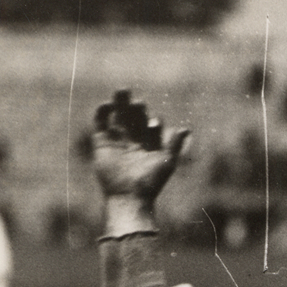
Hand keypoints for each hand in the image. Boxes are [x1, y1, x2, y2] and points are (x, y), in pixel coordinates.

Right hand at [92, 90, 189, 235]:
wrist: (129, 196)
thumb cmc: (151, 182)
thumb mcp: (166, 161)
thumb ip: (174, 144)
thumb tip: (185, 129)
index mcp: (150, 144)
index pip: (151, 124)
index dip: (152, 122)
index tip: (153, 125)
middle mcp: (133, 140)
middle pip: (134, 117)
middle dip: (136, 107)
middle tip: (138, 101)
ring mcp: (117, 140)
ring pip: (118, 116)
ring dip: (120, 103)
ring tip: (122, 90)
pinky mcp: (101, 142)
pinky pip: (100, 123)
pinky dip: (103, 112)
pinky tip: (108, 105)